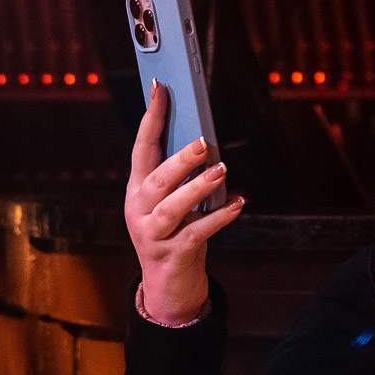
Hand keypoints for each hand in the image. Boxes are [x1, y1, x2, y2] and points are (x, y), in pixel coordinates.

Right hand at [125, 80, 244, 322]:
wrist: (167, 287)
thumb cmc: (174, 234)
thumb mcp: (171, 203)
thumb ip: (180, 176)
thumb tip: (205, 139)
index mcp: (137, 189)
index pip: (142, 147)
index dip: (151, 117)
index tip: (161, 87)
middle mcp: (139, 209)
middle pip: (156, 179)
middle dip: (180, 159)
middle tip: (203, 141)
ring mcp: (152, 234)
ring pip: (171, 207)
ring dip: (197, 187)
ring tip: (222, 171)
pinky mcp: (172, 254)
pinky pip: (197, 232)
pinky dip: (218, 217)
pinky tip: (237, 203)